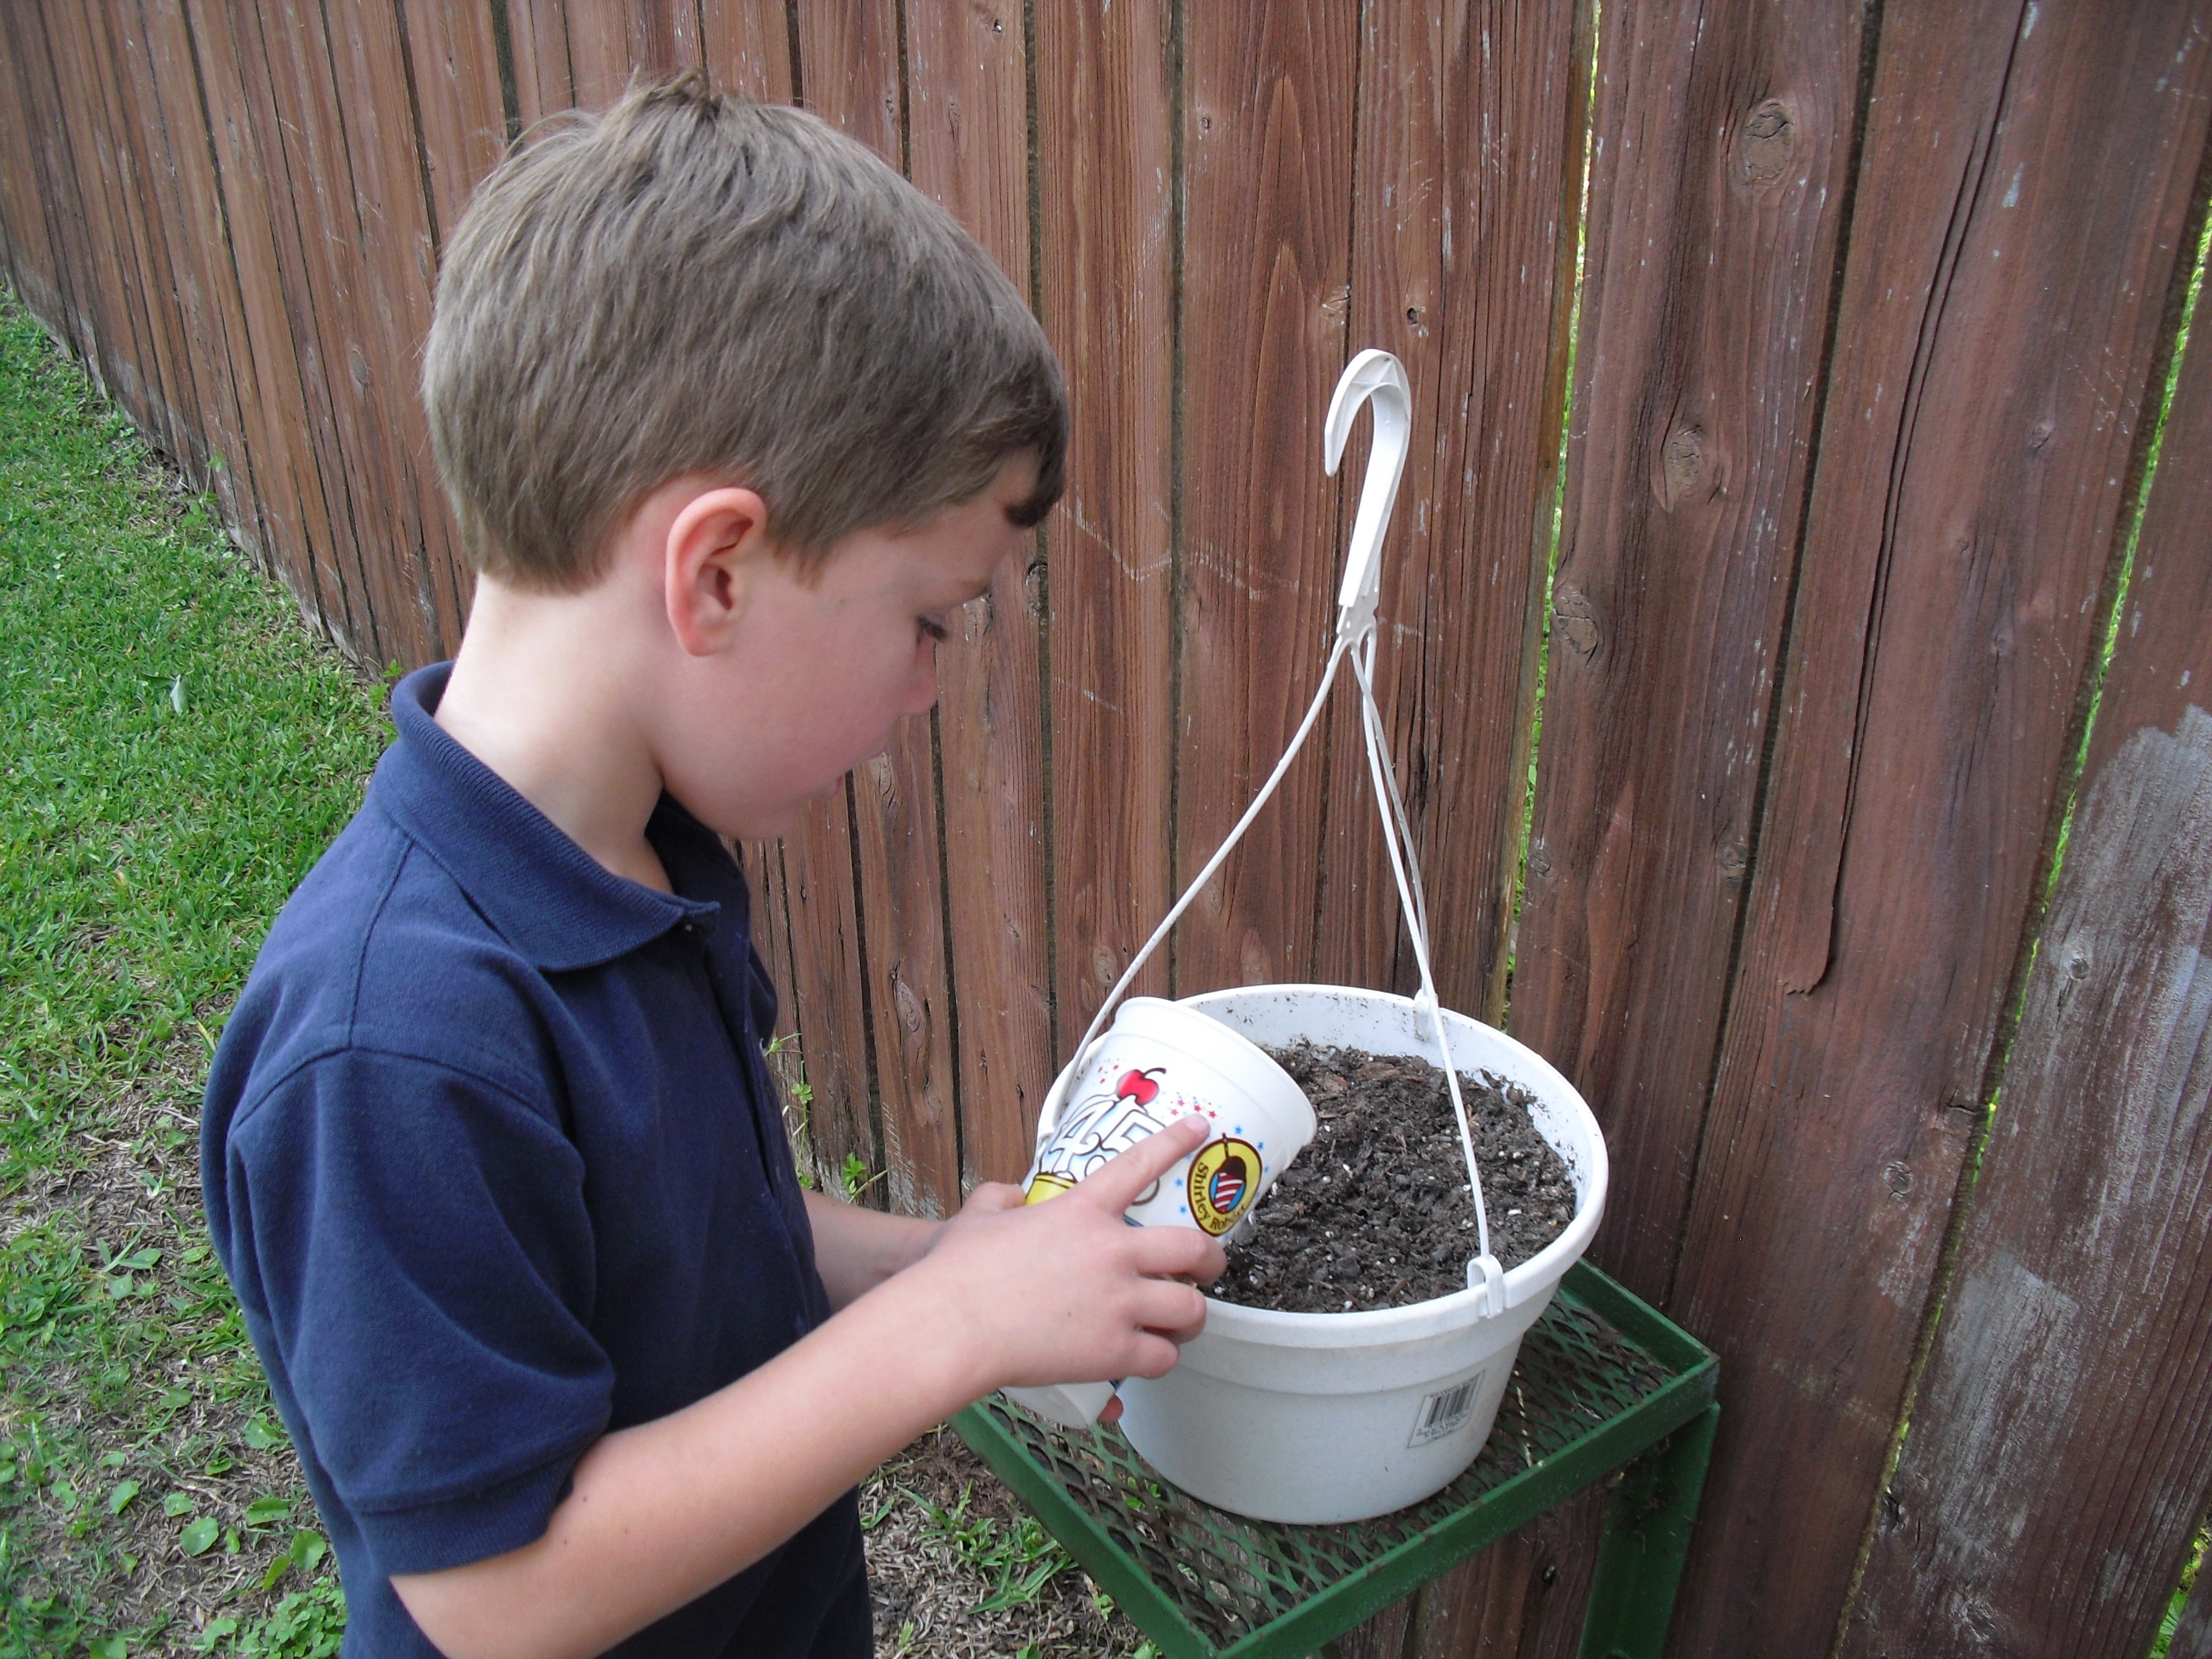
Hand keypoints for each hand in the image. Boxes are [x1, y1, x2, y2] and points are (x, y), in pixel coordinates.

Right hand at [908, 1115, 1228, 1396]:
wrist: (951, 1326)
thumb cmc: (957, 1273)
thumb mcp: (978, 1216)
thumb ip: (1000, 1199)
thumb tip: (1010, 1198)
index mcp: (1081, 1211)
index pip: (1139, 1165)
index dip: (1175, 1141)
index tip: (1200, 1128)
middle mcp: (1111, 1251)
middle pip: (1192, 1249)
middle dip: (1211, 1260)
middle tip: (1208, 1268)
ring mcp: (1118, 1302)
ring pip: (1190, 1308)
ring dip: (1190, 1317)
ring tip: (1181, 1322)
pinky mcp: (1114, 1350)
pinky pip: (1163, 1357)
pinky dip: (1161, 1359)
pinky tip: (1150, 1358)